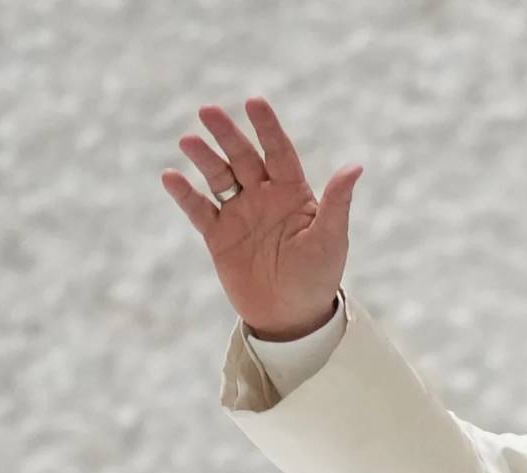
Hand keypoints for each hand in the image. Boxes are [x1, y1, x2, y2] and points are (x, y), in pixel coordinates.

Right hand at [159, 96, 361, 338]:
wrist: (291, 317)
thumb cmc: (318, 277)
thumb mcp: (331, 239)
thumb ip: (338, 202)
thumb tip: (356, 166)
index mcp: (293, 192)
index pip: (279, 151)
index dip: (267, 127)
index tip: (254, 102)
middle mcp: (264, 196)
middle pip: (243, 157)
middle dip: (227, 134)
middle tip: (208, 110)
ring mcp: (240, 214)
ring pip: (219, 177)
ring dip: (204, 158)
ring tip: (188, 140)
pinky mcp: (219, 236)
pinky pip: (200, 210)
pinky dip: (185, 194)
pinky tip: (170, 177)